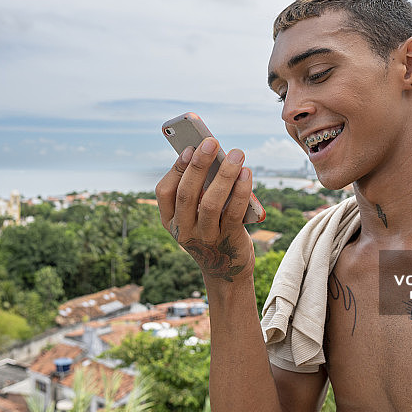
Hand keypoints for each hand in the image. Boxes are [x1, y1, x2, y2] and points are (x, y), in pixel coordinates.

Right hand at [155, 137, 255, 283]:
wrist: (226, 269)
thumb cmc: (211, 229)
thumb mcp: (197, 213)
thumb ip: (199, 190)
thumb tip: (214, 156)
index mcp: (170, 220)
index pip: (164, 192)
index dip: (176, 169)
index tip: (189, 148)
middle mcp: (183, 230)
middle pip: (187, 194)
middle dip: (199, 165)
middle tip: (211, 142)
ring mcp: (205, 238)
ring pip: (211, 203)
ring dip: (224, 175)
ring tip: (236, 154)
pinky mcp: (228, 241)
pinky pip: (234, 212)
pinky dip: (241, 191)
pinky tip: (247, 174)